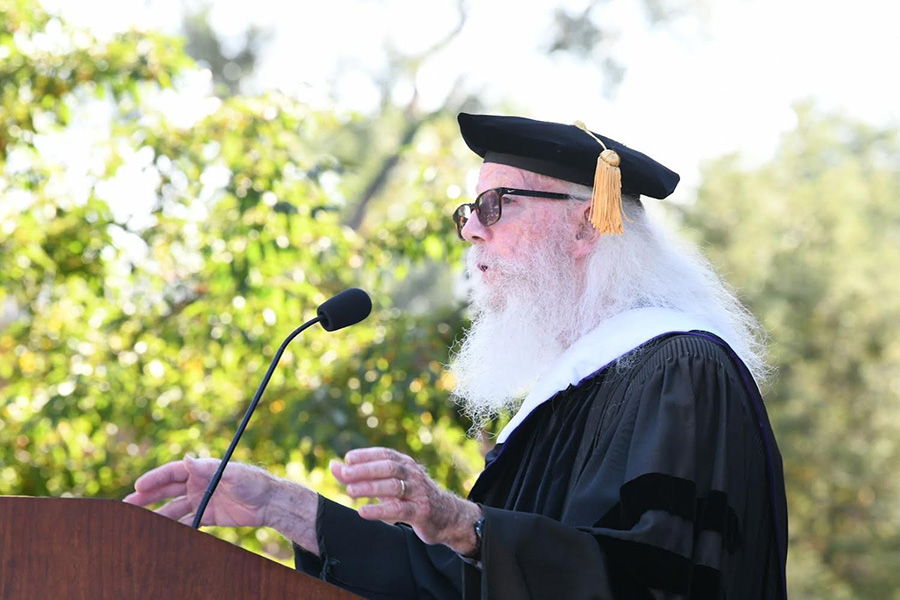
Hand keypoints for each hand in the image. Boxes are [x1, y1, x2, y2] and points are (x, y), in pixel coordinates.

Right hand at [124, 456, 320, 552]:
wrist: (270, 502)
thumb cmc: (253, 482)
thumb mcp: (232, 473)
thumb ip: (209, 469)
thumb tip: (186, 458)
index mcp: (201, 470)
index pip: (172, 472)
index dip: (154, 478)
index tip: (138, 486)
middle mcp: (197, 484)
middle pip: (166, 490)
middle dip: (147, 497)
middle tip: (127, 506)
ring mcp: (201, 500)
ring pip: (173, 507)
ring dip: (157, 515)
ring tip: (139, 524)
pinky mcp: (207, 515)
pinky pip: (186, 522)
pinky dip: (174, 528)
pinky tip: (162, 535)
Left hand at [331, 447, 481, 554]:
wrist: (446, 516)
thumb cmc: (410, 497)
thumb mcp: (387, 484)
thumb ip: (360, 475)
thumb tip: (333, 466)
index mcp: (405, 464)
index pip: (385, 454)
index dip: (367, 455)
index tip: (348, 458)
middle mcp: (413, 474)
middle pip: (388, 467)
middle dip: (365, 469)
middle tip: (345, 474)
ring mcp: (418, 493)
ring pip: (393, 486)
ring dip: (370, 487)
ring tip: (350, 491)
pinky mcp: (421, 512)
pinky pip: (399, 510)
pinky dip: (380, 510)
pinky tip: (363, 512)